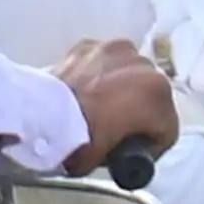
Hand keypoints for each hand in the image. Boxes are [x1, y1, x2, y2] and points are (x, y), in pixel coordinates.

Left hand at [51, 39, 175, 175]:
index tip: (132, 153)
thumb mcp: (110, 160)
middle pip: (150, 95)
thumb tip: (120, 149)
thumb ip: (127, 152)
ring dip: (120, 88)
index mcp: (156, 95)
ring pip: (129, 73)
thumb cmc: (79, 141)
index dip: (151, 145)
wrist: (37, 116)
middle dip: (137, 112)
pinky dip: (98, 74)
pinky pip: (103, 62)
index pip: (166, 127)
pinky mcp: (89, 43)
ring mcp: (116, 49)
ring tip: (97, 106)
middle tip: (114, 130)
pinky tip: (83, 90)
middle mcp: (144, 65)